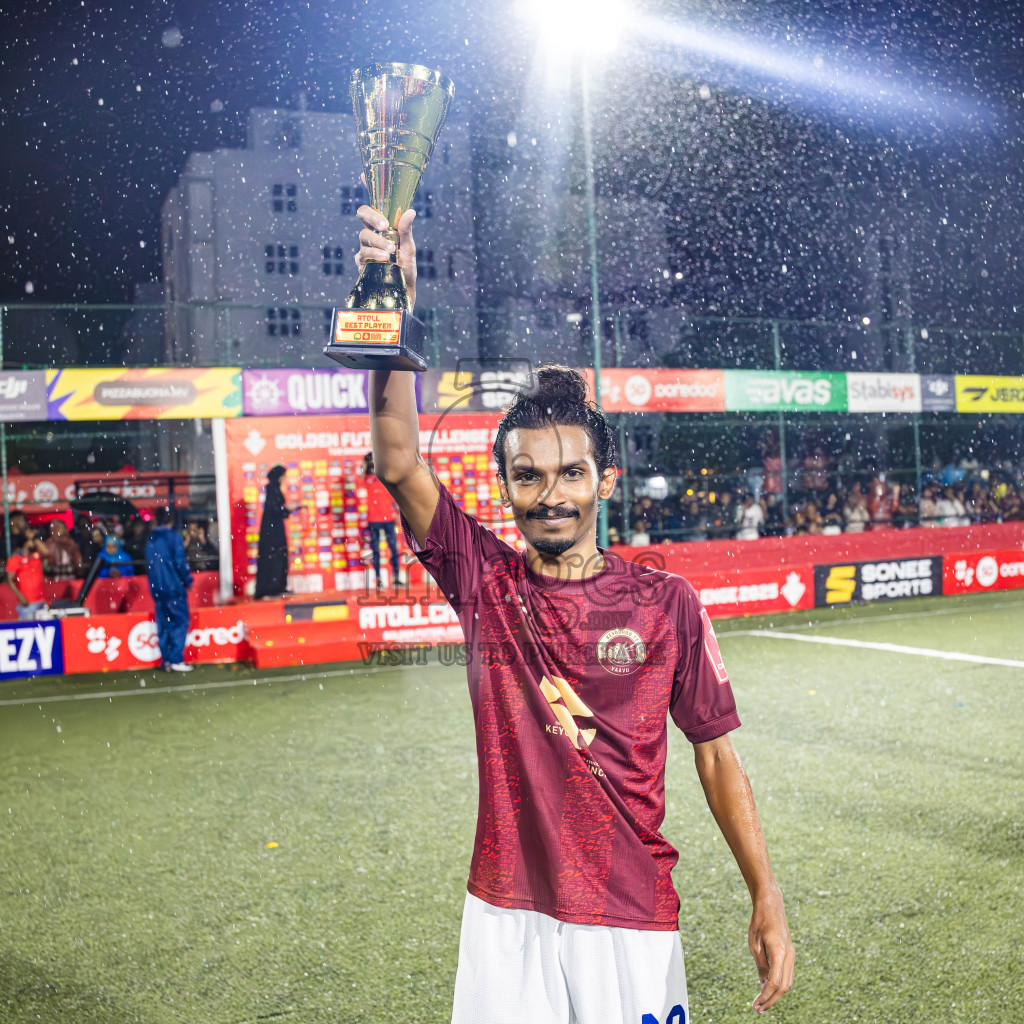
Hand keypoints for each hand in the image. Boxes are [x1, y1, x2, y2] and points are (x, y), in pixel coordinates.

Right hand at [355, 203, 417, 309]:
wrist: (403, 288)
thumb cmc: (406, 266)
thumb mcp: (408, 247)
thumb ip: (406, 230)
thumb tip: (411, 211)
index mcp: (380, 228)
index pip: (369, 211)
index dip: (373, 211)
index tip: (385, 221)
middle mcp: (370, 236)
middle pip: (362, 216)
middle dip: (373, 219)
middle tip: (385, 227)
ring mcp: (364, 248)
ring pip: (364, 236)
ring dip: (378, 241)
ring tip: (390, 251)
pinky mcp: (361, 263)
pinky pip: (363, 255)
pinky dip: (374, 255)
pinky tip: (384, 259)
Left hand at [749, 886, 793, 1012]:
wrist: (771, 905)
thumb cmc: (759, 922)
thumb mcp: (754, 944)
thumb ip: (760, 965)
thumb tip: (764, 985)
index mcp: (779, 953)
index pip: (775, 983)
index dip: (765, 996)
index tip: (756, 1006)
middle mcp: (789, 956)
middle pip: (784, 987)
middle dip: (771, 1000)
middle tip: (758, 1009)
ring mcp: (791, 955)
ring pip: (788, 982)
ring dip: (775, 994)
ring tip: (761, 1002)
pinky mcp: (790, 954)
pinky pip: (787, 974)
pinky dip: (778, 984)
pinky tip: (766, 987)